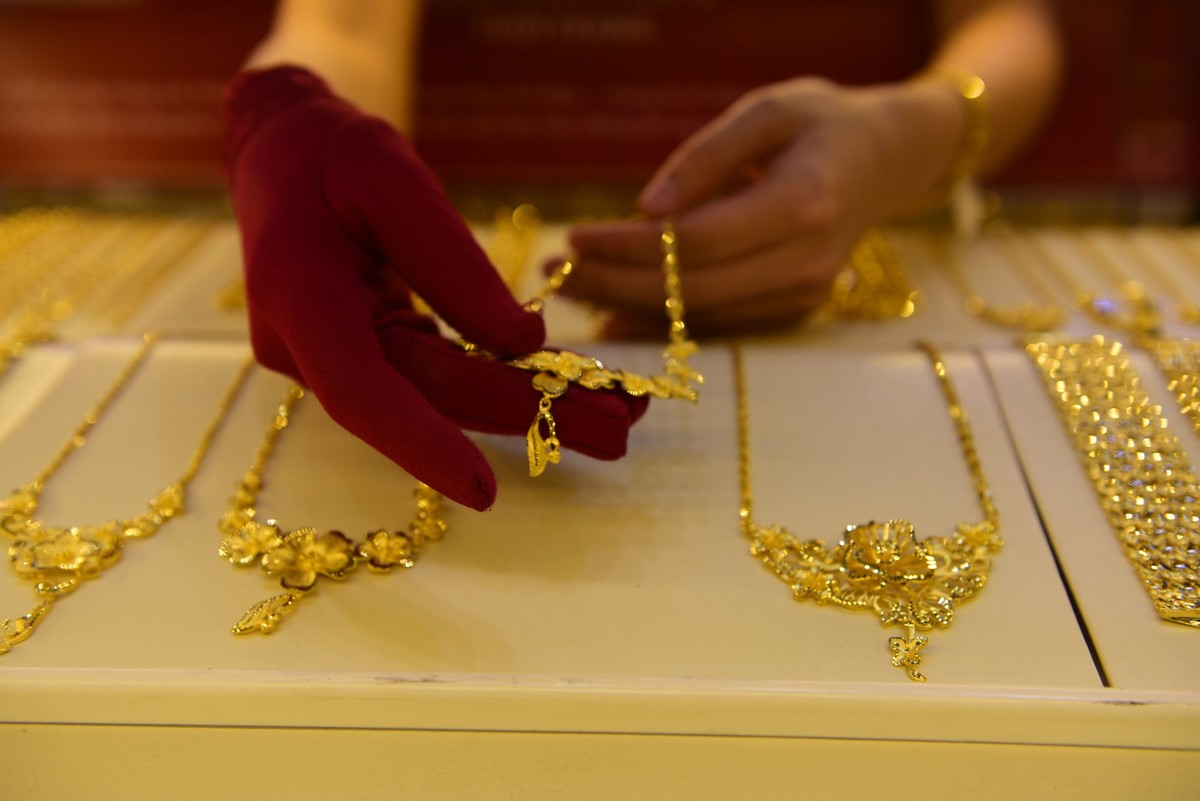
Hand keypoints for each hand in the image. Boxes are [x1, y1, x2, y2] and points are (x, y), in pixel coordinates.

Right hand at [223, 67, 647, 509]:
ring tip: (618, 411)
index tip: (483, 492)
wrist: (282, 151)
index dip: (419, 444)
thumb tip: (523, 345)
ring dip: (531, 405)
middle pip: (428, 398)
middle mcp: (310, 349)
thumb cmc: (331, 152)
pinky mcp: (368, 356)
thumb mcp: (393, 180)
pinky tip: (573, 386)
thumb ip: (452, 265)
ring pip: (442, 394)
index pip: (359, 391)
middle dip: (527, 416)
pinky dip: (506, 380)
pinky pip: (439, 377)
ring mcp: (336, 360)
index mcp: (301, 299)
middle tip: (618, 433)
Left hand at [560, 77, 957, 335]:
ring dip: (629, 307)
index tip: (572, 238)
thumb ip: (707, 155)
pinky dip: (663, 319)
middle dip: (614, 285)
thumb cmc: (820, 124)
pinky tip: (614, 309)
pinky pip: (717, 322)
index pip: (698, 240)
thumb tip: (646, 208)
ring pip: (699, 315)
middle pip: (691, 289)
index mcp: (805, 202)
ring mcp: (803, 294)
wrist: (886, 163)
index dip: (630, 246)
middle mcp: (806, 261)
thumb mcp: (768, 109)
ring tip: (571, 289)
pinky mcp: (794, 311)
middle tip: (553, 275)